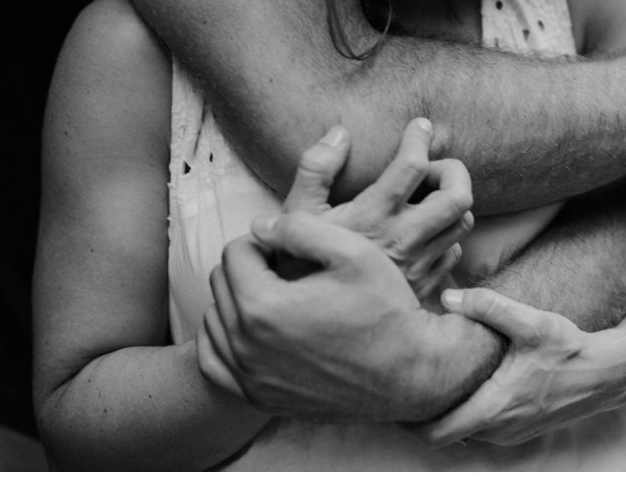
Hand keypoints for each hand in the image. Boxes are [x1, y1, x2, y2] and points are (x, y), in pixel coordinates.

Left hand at [198, 211, 439, 421]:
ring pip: (214, 321)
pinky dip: (226, 342)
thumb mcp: (353, 251)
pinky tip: (258, 331)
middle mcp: (247, 348)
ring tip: (278, 297)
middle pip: (221, 283)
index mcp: (264, 307)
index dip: (265, 241)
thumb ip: (299, 226)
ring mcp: (251, 379)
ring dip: (237, 302)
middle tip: (288, 270)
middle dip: (249, 268)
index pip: (235, 252)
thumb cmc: (387, 309)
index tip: (294, 249)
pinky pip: (214, 363)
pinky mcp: (260, 399)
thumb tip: (259, 226)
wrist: (411, 373)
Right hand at [274, 119, 473, 299]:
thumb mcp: (295, 216)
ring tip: (428, 196)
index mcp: (372, 218)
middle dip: (451, 170)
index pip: (413, 166)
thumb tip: (340, 132)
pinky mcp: (425, 288)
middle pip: (458, 195)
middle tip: (431, 166)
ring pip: (462, 223)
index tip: (418, 126)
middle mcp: (403, 241)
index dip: (419, 138)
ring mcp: (419, 267)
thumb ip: (316, 168)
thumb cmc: (296, 268)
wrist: (310, 332)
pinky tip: (424, 232)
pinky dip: (447, 236)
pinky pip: (453, 253)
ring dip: (451, 203)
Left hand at [410, 287, 625, 446]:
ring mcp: (511, 435)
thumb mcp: (529, 322)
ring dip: (443, 416)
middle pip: (443, 436)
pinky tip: (459, 387)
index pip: (437, 432)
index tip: (390, 399)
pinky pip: (480, 430)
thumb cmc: (568, 348)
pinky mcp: (519, 431)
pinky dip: (464, 415)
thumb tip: (447, 296)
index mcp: (495, 408)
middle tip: (400, 387)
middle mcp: (499, 430)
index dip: (408, 421)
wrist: (607, 374)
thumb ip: (487, 306)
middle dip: (419, 418)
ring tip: (425, 384)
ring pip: (462, 433)